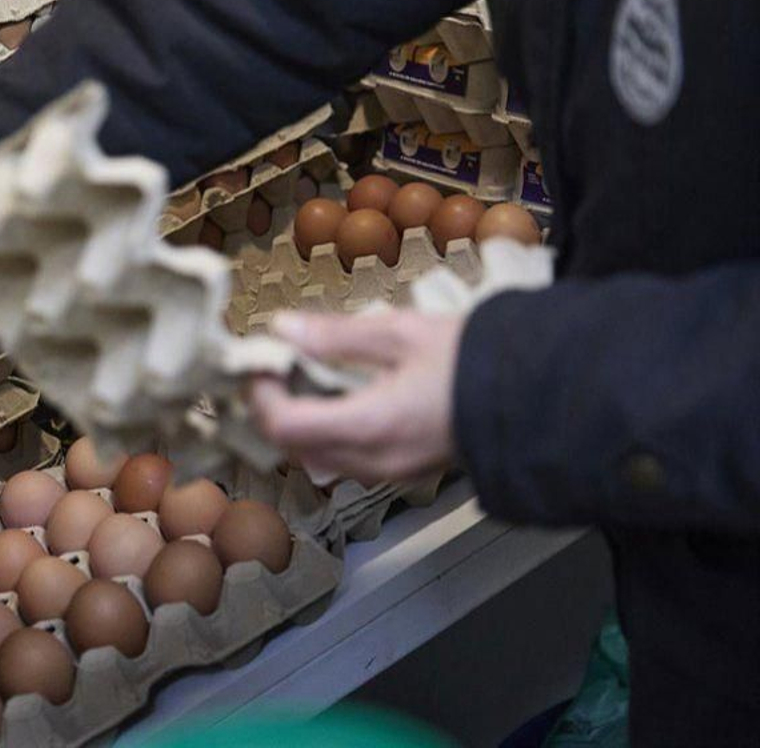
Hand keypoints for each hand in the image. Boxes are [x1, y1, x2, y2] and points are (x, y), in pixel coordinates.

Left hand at [249, 309, 463, 484]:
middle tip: (279, 363)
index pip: (284, 426)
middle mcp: (375, 461)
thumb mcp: (403, 333)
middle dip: (275, 406)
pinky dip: (327, 429)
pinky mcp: (402, 470)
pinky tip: (339, 393)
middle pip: (293, 447)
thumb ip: (337, 335)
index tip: (264, 360)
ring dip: (300, 419)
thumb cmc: (477, 359)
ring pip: (316, 456)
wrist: (540, 395)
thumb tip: (284, 329)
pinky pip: (346, 459)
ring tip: (306, 373)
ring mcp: (389, 472)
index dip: (261, 393)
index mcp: (372, 426)